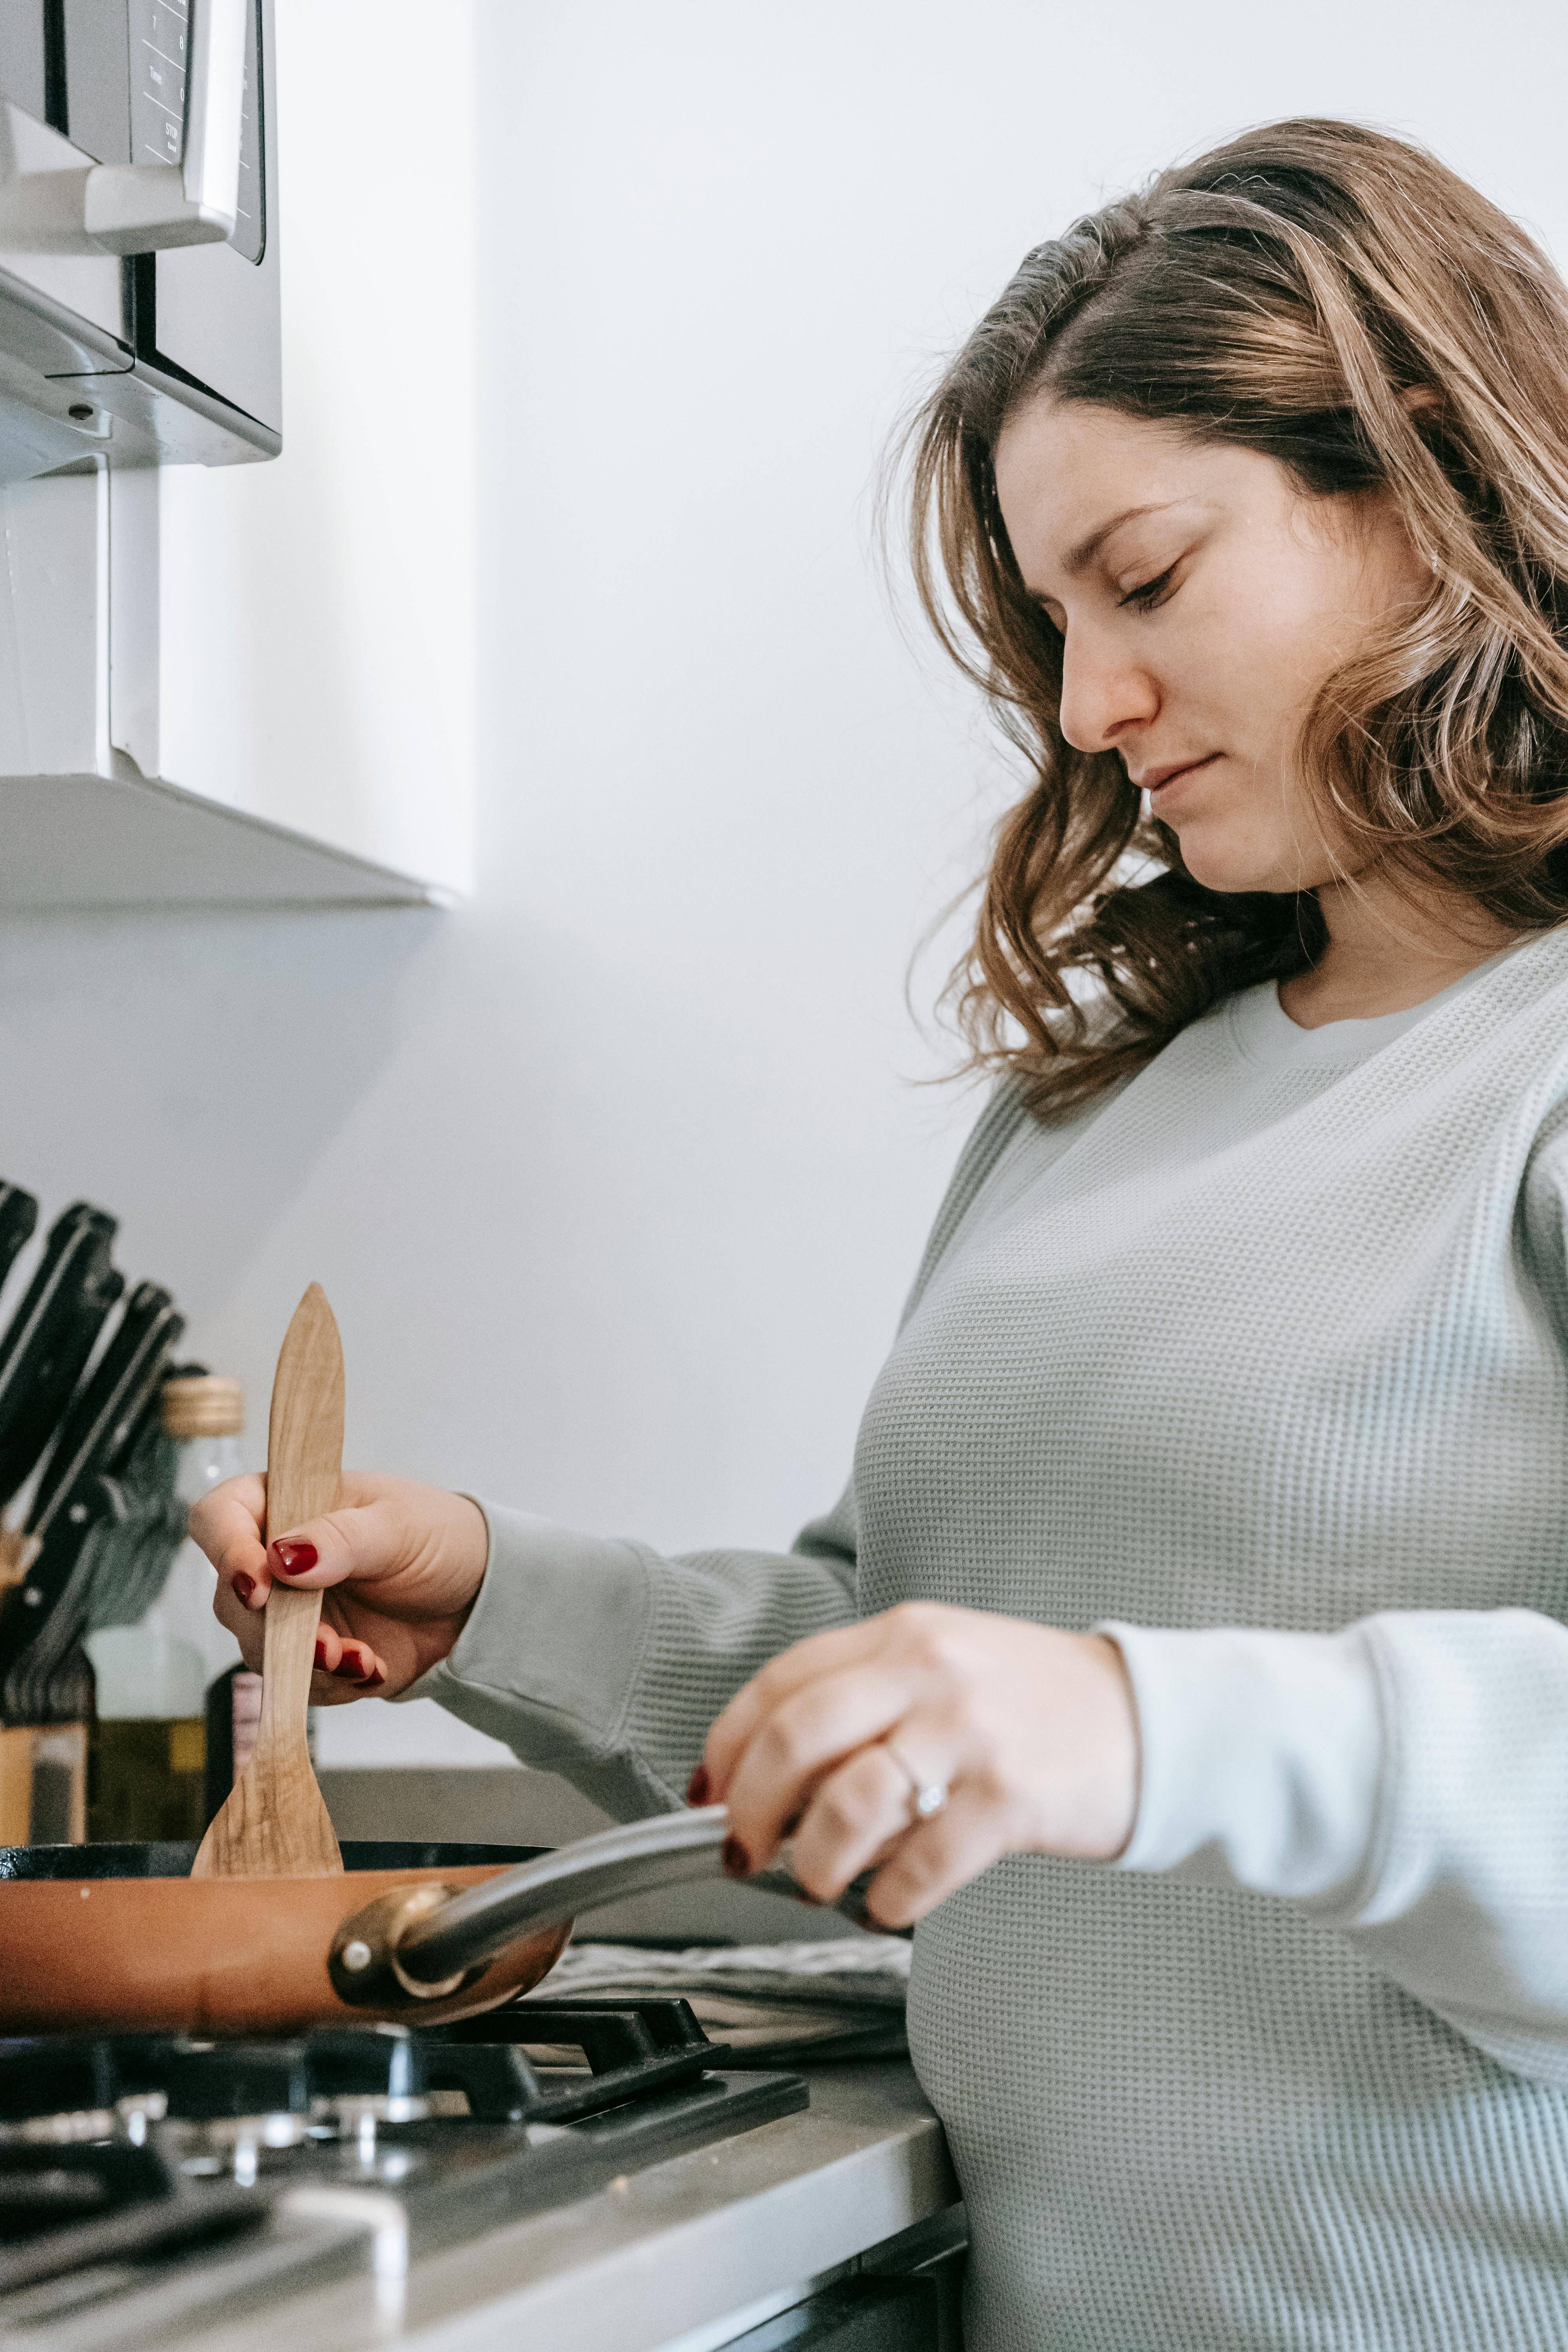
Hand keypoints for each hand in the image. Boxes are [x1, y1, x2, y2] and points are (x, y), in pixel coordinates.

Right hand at [191, 1471, 488, 1706]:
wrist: (478, 1596)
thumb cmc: (440, 1538)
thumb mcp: (399, 1527)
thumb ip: (342, 1538)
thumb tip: (283, 1555)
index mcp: (288, 1504)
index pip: (221, 1517)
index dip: (226, 1550)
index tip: (258, 1587)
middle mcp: (276, 1558)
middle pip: (231, 1597)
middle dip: (276, 1629)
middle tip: (327, 1645)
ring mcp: (290, 1611)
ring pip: (259, 1648)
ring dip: (307, 1664)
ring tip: (363, 1661)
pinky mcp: (311, 1656)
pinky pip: (296, 1683)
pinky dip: (332, 1684)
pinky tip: (373, 1668)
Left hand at [701, 1602, 1138, 1928]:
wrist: (1150, 1721)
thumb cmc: (1034, 1704)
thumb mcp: (944, 1667)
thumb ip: (864, 1701)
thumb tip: (769, 1776)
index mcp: (902, 1635)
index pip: (780, 1684)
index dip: (726, 1747)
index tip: (706, 1797)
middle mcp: (929, 1671)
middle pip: (796, 1737)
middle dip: (750, 1808)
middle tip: (744, 1852)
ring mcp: (971, 1731)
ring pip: (850, 1801)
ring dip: (815, 1860)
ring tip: (819, 1883)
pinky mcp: (1012, 1796)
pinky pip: (923, 1860)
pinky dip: (890, 1898)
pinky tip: (890, 1904)